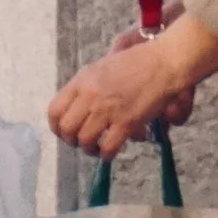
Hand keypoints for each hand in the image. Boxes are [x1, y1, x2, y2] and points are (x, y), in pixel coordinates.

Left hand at [48, 12, 217, 155]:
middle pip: (66, 129)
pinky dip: (106, 155)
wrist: (163, 62)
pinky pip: (107, 148)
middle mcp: (90, 96)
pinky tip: (110, 152)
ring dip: (89, 149)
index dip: (57, 127)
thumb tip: (79, 109)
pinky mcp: (126, 122)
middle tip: (82, 141)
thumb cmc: (136, 63)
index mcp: (82, 81)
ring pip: (84, 140)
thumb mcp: (103, 68)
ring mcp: (107, 109)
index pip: (54, 110)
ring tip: (96, 148)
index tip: (65, 132)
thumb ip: (87, 87)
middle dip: (72, 140)